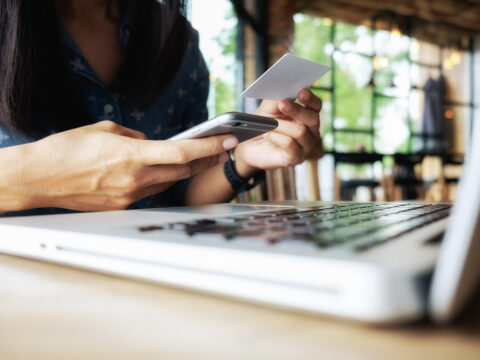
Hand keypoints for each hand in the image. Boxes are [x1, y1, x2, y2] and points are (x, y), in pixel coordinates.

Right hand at [10, 121, 236, 211]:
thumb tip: (150, 142)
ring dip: (183, 171)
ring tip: (196, 158)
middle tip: (220, 149)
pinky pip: (148, 192)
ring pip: (167, 182)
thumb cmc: (66, 150)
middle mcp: (135, 178)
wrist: (39, 178)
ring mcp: (130, 196)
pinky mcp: (122, 207)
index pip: (182, 152)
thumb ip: (134, 136)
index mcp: (132, 155)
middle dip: (205, 159)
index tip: (226, 140)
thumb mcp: (104, 129)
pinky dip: (157, 180)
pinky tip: (157, 172)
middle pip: (182, 170)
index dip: (208, 146)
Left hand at [234, 88, 323, 177]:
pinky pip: (291, 144)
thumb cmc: (263, 124)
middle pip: (313, 118)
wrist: (250, 146)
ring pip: (300, 131)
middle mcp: (311, 131)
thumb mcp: (268, 108)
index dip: (311, 99)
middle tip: (282, 104)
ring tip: (268, 125)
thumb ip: (277, 99)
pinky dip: (277, 137)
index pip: (316, 106)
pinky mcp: (296, 158)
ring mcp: (305, 146)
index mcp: (307, 115)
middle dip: (297, 110)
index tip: (301, 92)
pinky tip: (268, 135)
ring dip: (281, 125)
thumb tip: (285, 92)